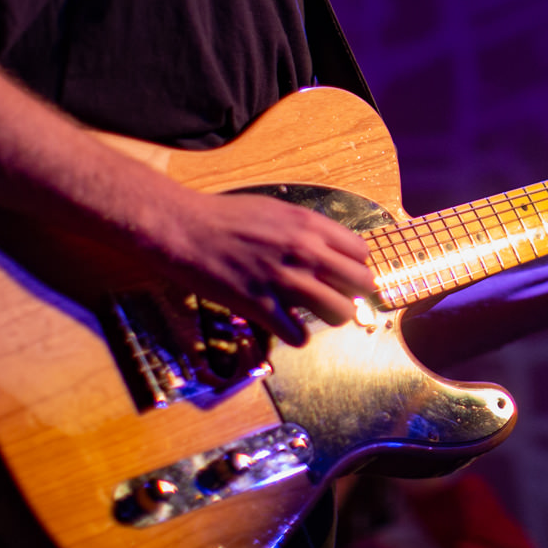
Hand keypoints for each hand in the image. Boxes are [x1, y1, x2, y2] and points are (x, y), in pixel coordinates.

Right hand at [159, 189, 375, 345]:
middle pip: (361, 284)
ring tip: (312, 313)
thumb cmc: (227, 217)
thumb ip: (307, 230)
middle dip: (351, 293)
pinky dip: (296, 336)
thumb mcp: (277, 211)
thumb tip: (329, 250)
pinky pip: (299, 336)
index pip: (361, 253)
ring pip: (340, 313)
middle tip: (333, 295)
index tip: (342, 274)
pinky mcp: (261, 306)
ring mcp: (285, 281)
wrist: (185, 229)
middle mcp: (306, 252)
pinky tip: (285, 326)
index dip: (354, 266)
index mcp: (311, 226)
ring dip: (330, 316)